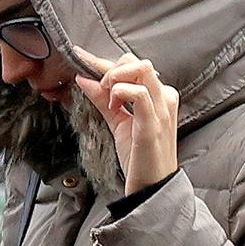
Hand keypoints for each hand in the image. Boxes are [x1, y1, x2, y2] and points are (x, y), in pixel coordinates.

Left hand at [74, 46, 179, 196]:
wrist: (152, 188)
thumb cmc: (139, 156)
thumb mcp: (118, 122)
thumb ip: (102, 100)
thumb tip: (83, 79)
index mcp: (158, 96)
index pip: (133, 66)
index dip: (102, 61)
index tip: (80, 57)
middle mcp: (164, 98)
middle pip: (138, 62)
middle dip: (111, 68)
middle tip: (98, 88)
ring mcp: (161, 110)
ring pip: (142, 69)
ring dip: (115, 76)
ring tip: (107, 95)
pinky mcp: (153, 125)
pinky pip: (139, 94)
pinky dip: (119, 91)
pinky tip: (112, 103)